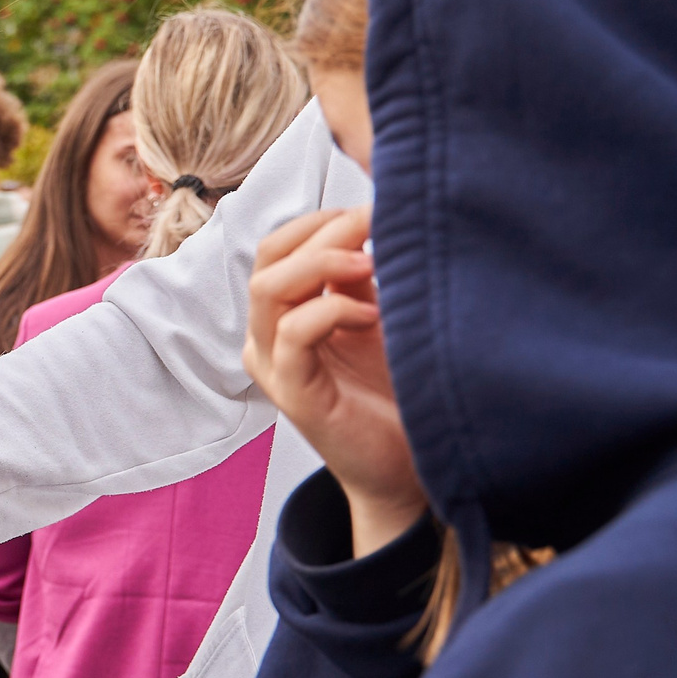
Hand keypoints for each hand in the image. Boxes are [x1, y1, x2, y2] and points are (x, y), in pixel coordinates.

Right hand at [243, 207, 426, 554]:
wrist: (409, 468)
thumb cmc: (395, 394)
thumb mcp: (376, 317)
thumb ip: (357, 276)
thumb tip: (365, 215)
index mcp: (283, 315)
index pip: (278, 245)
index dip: (321, 219)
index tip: (374, 209)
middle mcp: (267, 338)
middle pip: (267, 257)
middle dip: (321, 229)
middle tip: (373, 221)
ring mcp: (274, 367)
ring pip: (269, 288)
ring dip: (321, 263)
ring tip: (370, 263)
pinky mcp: (293, 394)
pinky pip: (293, 333)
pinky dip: (331, 310)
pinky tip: (372, 314)